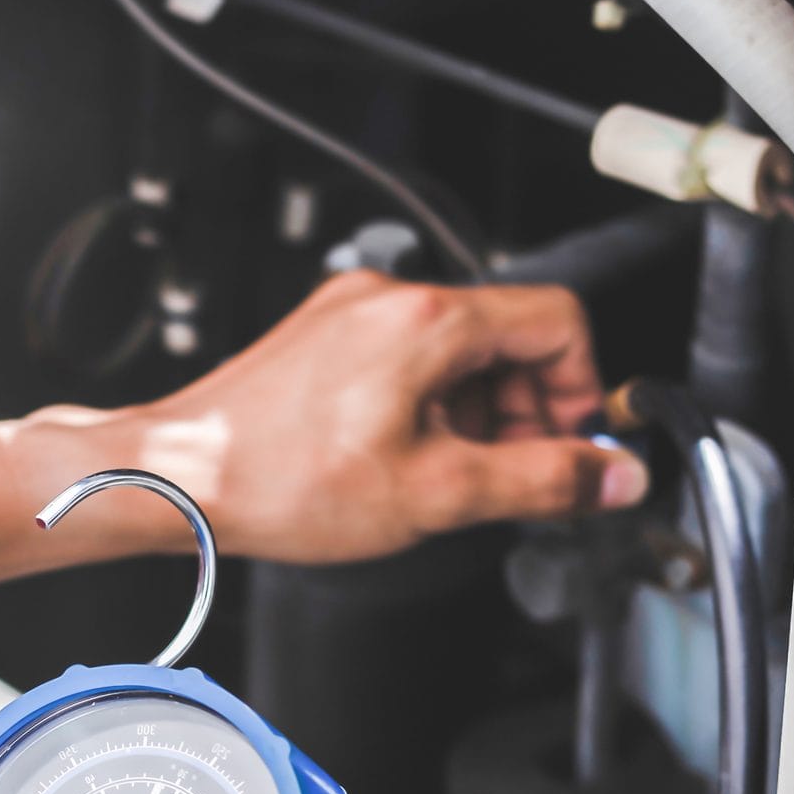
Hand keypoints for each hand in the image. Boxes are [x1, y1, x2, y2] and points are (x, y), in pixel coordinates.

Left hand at [0, 270, 648, 568]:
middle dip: (530, 408)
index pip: (559, 319)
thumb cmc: (280, 482)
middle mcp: (389, 298)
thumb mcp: (434, 494)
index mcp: (428, 320)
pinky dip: (430, 405)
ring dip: (480, 412)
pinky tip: (407, 459)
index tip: (571, 445)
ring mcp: (351, 313)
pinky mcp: (324, 337)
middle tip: (516, 473)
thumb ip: (539, 481)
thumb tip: (613, 476)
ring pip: (459, 349)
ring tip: (452, 475)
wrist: (180, 478)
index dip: (583, 389)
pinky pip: (408, 357)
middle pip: (510, 334)